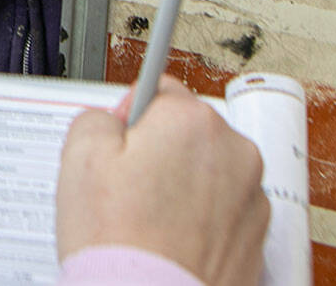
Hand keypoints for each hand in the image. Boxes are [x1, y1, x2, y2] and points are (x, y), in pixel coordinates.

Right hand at [56, 77, 269, 285]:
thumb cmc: (121, 244)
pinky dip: (201, 222)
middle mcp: (234, 152)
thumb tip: (111, 120)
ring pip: (208, 174)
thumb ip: (96, 117)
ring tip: (148, 223)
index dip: (129, 118)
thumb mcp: (79, 157)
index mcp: (193, 121)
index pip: (159, 90)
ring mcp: (251, 198)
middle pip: (187, 133)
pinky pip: (223, 212)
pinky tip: (171, 242)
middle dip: (160, 153)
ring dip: (183, 188)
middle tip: (127, 190)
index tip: (119, 143)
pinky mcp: (257, 237)